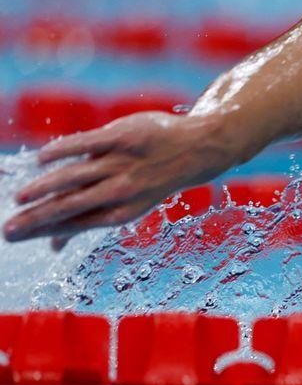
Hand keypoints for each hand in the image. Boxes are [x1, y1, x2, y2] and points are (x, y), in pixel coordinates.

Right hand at [4, 112, 240, 249]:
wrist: (198, 150)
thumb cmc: (151, 179)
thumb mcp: (126, 205)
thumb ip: (87, 220)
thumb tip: (53, 247)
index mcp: (121, 212)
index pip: (74, 223)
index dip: (42, 230)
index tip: (12, 235)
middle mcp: (122, 191)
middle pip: (71, 206)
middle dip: (37, 219)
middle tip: (7, 230)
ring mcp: (123, 163)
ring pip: (76, 177)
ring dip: (45, 188)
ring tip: (19, 198)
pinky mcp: (124, 136)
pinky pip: (88, 143)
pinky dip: (64, 150)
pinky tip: (41, 159)